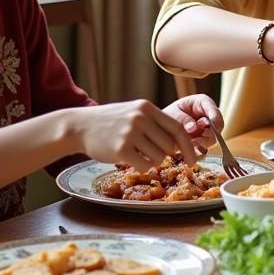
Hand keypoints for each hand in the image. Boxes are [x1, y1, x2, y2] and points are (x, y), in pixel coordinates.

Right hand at [72, 100, 198, 171]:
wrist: (79, 126)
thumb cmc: (110, 122)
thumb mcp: (134, 113)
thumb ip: (156, 124)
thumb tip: (179, 144)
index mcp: (147, 108)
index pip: (178, 128)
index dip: (188, 146)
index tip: (194, 158)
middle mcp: (141, 118)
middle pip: (170, 145)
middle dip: (166, 154)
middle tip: (151, 153)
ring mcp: (130, 133)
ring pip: (159, 157)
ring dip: (152, 161)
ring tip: (137, 153)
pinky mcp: (121, 149)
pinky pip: (145, 165)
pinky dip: (142, 167)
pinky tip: (130, 159)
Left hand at [162, 94, 222, 151]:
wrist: (161, 129)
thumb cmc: (167, 116)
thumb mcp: (172, 114)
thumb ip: (182, 119)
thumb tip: (193, 128)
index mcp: (201, 103)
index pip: (212, 107)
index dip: (214, 114)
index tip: (212, 121)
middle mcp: (207, 117)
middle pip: (217, 125)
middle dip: (211, 132)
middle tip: (199, 137)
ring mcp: (207, 131)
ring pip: (213, 138)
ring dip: (204, 142)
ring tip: (191, 143)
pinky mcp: (203, 143)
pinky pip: (206, 148)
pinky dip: (198, 149)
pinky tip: (189, 149)